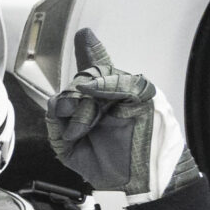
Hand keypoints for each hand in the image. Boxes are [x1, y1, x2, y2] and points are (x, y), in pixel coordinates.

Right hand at [44, 30, 158, 193]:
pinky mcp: (68, 144)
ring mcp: (81, 123)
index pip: (99, 65)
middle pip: (77, 82)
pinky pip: (53, 123)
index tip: (84, 35)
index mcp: (116, 91)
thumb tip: (84, 86)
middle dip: (83, 88)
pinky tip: (75, 131)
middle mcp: (97, 104)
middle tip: (94, 101)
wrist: (149, 173)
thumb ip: (116, 81)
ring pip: (61, 101)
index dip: (90, 49)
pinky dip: (62, 122)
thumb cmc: (155, 136)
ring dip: (72, 106)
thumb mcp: (144, 96)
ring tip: (86, 123)